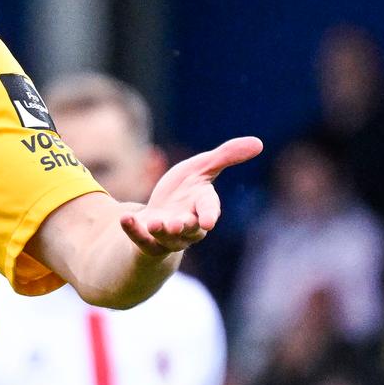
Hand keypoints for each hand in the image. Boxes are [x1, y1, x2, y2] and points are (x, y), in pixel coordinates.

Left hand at [120, 136, 262, 255]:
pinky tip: (124, 218)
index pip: (209, 209)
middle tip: (177, 224)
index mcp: (202, 206)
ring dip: (161, 231)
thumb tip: (259, 142)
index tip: (209, 221)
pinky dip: (133, 230)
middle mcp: (187, 225)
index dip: (209, 215)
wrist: (158, 216)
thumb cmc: (184, 191)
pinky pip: (140, 239)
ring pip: (167, 239)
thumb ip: (226, 157)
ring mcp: (167, 237)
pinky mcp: (147, 242)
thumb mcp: (202, 168)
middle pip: (189, 229)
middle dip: (184, 227)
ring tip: (155, 224)